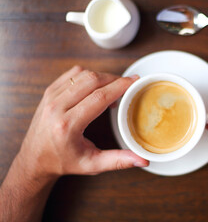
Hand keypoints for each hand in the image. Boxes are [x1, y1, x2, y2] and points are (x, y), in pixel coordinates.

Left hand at [18, 66, 148, 178]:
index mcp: (68, 125)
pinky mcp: (49, 92)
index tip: (134, 82)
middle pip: (92, 81)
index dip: (120, 86)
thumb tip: (142, 160)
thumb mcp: (92, 165)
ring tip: (113, 87)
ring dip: (102, 76)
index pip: (99, 97)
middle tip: (128, 83)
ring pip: (82, 74)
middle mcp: (56, 108)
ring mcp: (50, 97)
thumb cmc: (63, 162)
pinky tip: (97, 85)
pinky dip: (88, 75)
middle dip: (114, 79)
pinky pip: (72, 74)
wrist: (35, 159)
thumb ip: (118, 161)